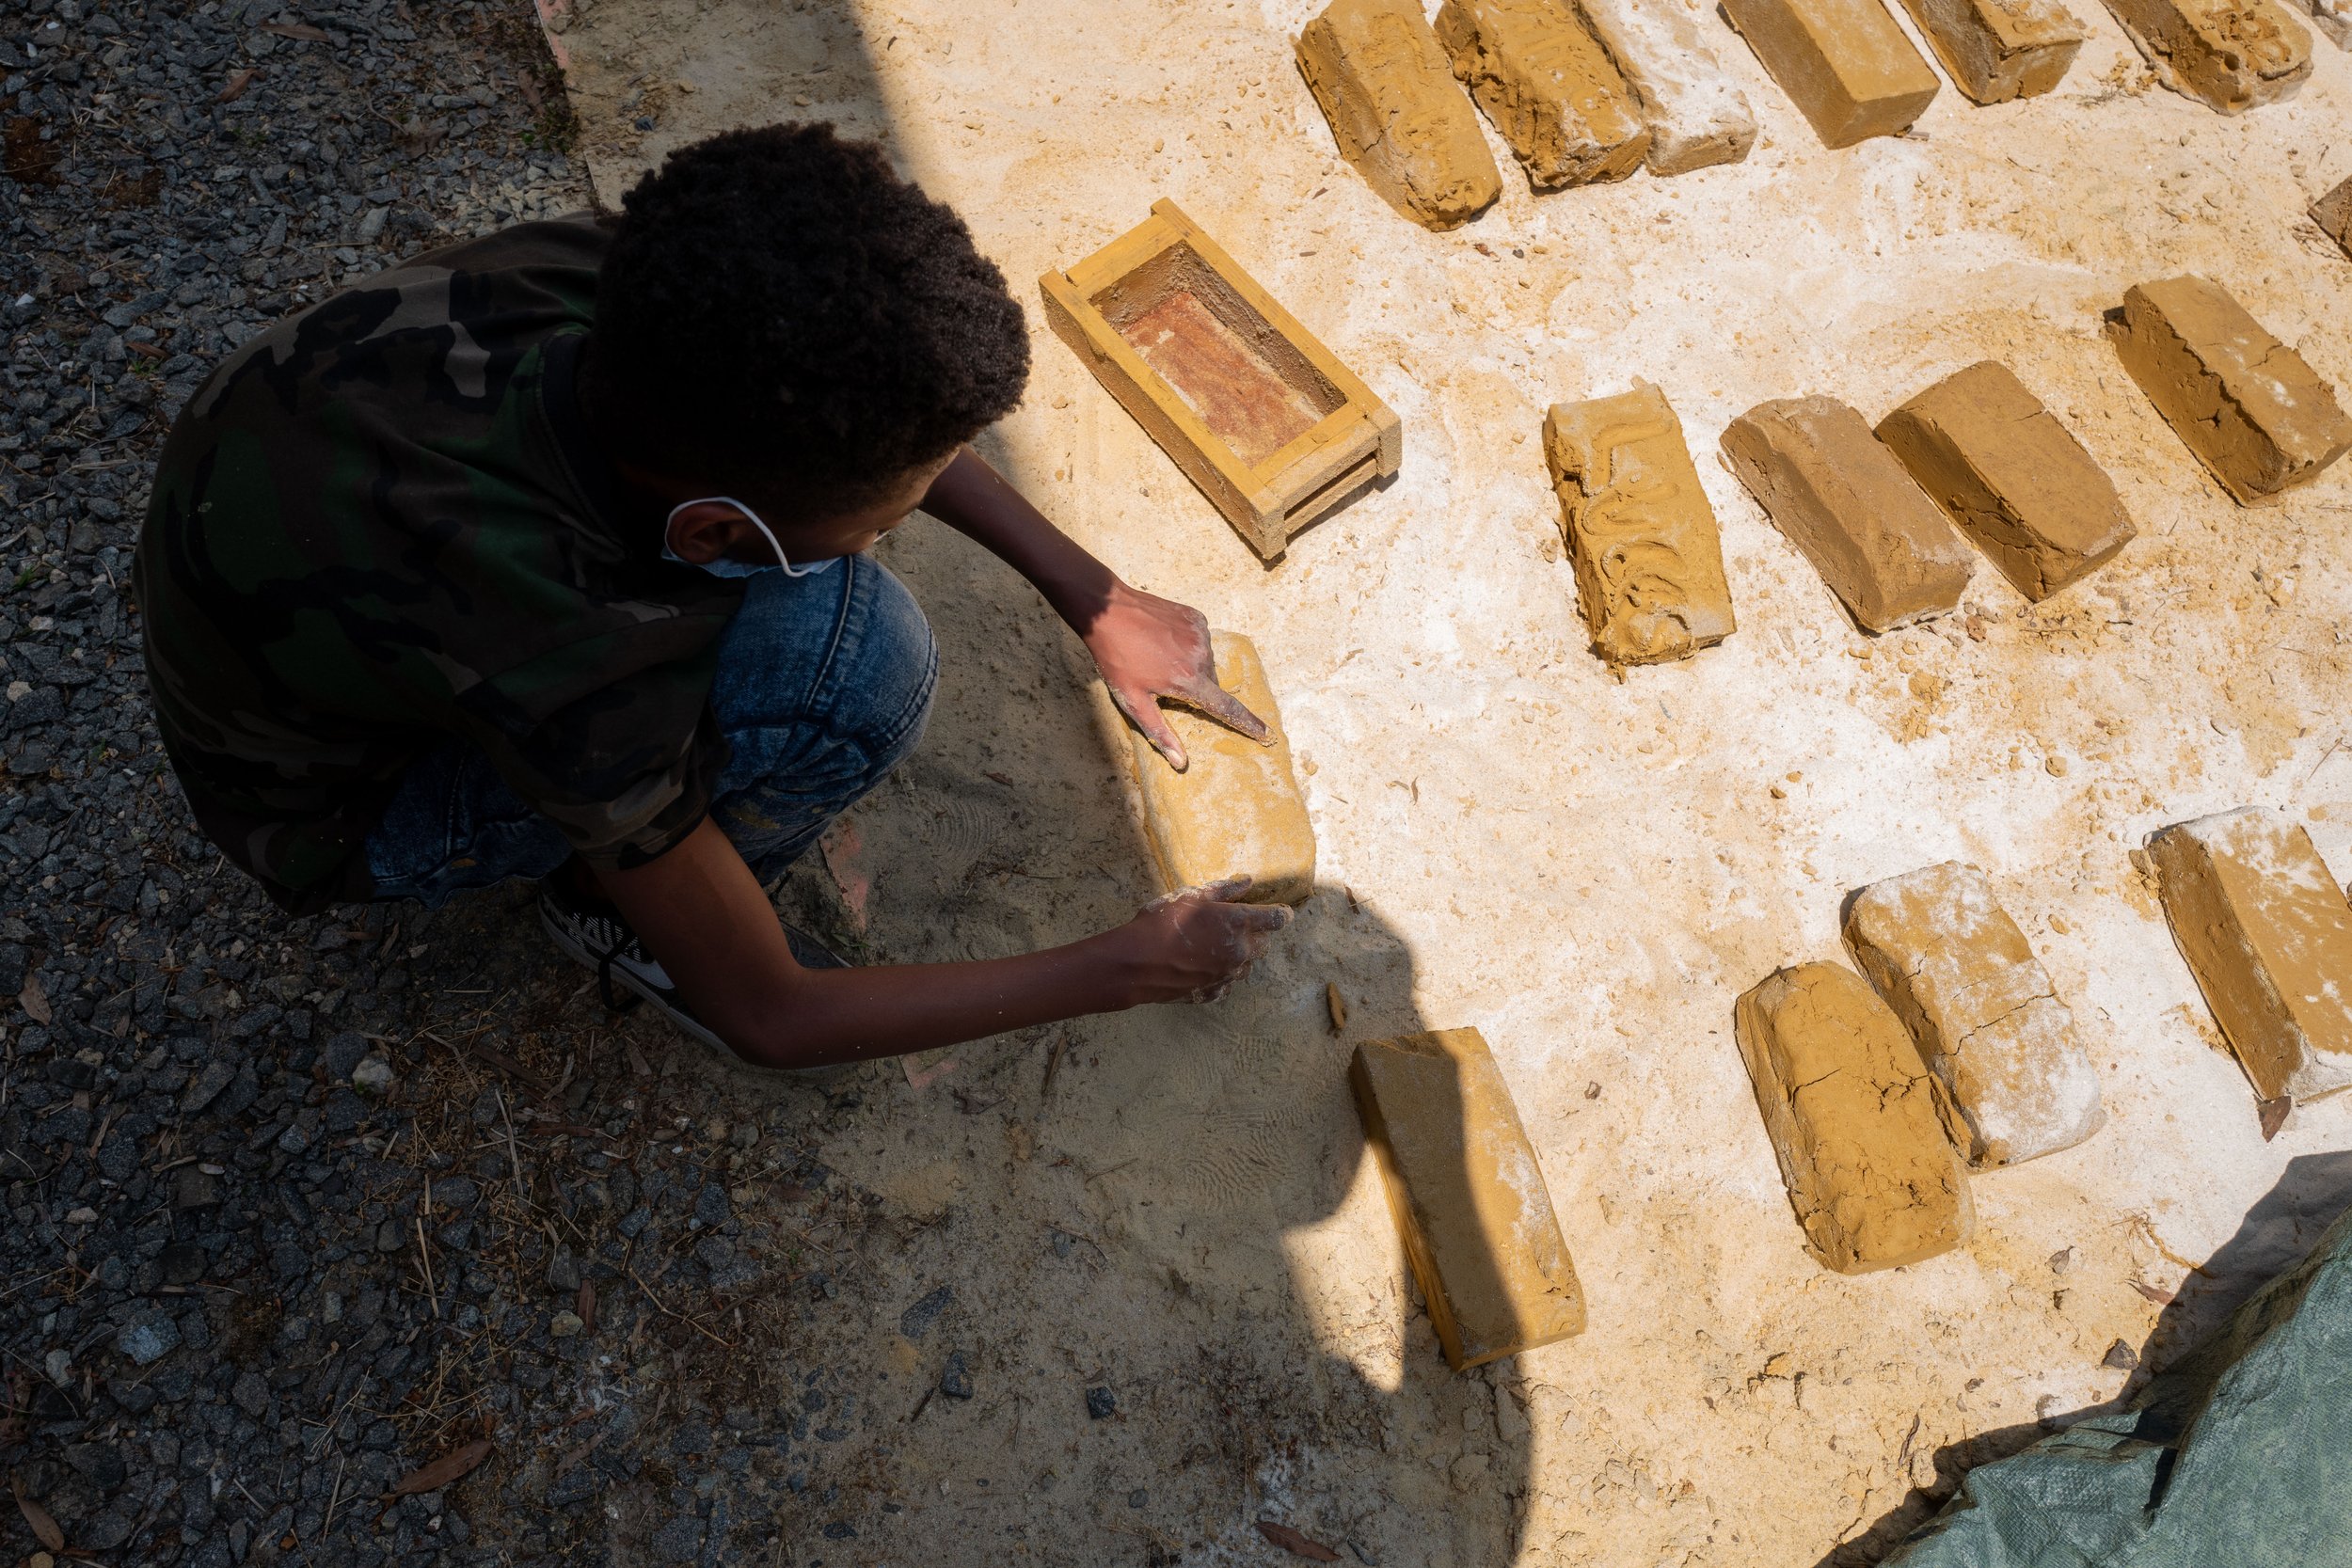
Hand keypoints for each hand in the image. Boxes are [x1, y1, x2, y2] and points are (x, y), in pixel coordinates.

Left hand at [1083, 581, 1269, 770]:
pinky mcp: (1196, 617)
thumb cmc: (1116, 659)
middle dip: (1195, 690)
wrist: (1107, 611)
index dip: (1248, 724)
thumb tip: (1181, 762)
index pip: (1226, 709)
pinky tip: (1163, 641)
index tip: (1266, 734)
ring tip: (1158, 658)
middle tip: (1162, 682)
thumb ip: (1159, 732)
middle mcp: (1201, 657)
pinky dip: (1187, 645)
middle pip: (1210, 684)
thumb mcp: (1132, 701)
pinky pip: (1200, 640)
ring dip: (1190, 667)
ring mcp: (1200, 633)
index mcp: (1189, 681)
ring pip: (1205, 662)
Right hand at [1109, 878, 1292, 1003]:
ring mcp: (1228, 975)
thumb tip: (1247, 881)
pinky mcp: (1213, 992)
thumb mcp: (1191, 897)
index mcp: (1239, 924)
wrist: (1137, 963)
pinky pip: (1227, 983)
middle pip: (1264, 944)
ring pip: (1247, 965)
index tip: (1280, 911)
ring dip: (1240, 955)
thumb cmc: (1162, 923)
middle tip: (1235, 926)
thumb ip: (1223, 889)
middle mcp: (1240, 952)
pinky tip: (1203, 966)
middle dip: (1257, 934)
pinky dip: (1221, 974)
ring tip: (1215, 946)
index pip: (1277, 919)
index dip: (1282, 914)